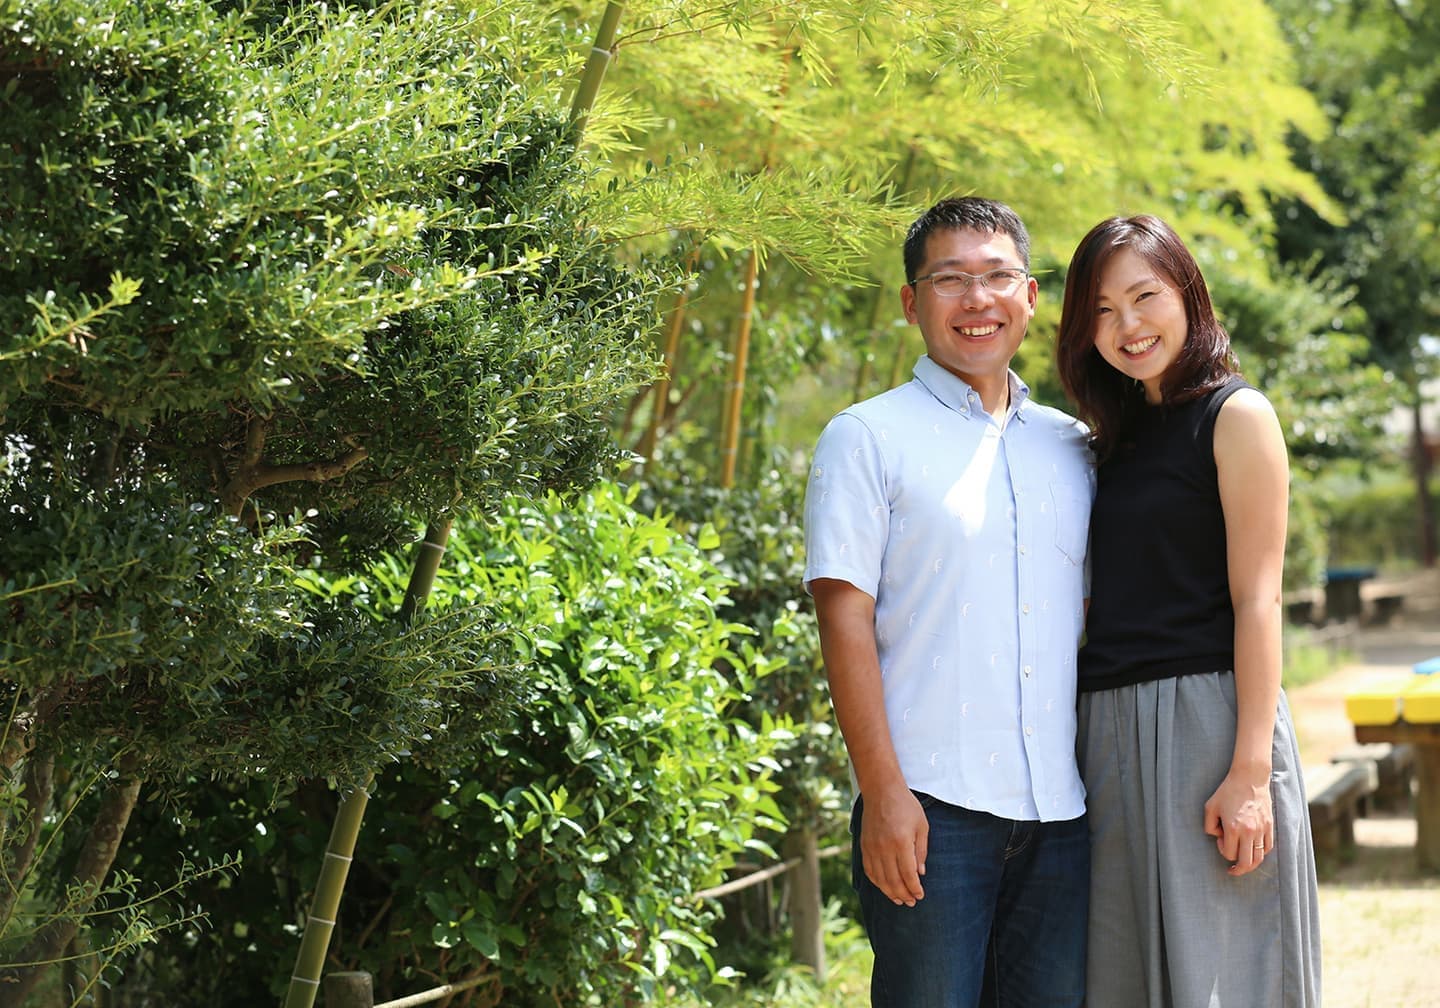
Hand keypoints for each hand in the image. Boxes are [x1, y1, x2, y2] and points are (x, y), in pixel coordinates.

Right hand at [860, 786, 928, 905]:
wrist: (881, 790)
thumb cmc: (905, 806)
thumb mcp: (922, 826)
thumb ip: (921, 851)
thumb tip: (920, 873)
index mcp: (901, 842)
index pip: (908, 874)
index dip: (914, 888)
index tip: (920, 895)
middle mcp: (884, 847)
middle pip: (893, 880)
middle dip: (903, 894)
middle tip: (911, 902)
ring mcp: (872, 847)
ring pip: (880, 879)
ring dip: (890, 892)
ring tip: (899, 899)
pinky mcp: (864, 845)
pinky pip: (869, 870)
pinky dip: (876, 882)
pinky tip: (884, 887)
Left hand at [1203, 769, 1272, 876]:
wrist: (1250, 778)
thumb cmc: (1227, 791)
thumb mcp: (1210, 807)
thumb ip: (1209, 826)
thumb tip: (1218, 838)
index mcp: (1233, 828)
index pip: (1230, 854)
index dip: (1222, 851)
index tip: (1220, 840)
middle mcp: (1249, 832)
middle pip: (1247, 863)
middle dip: (1238, 869)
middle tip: (1232, 870)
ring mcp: (1262, 830)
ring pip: (1259, 858)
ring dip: (1250, 864)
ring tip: (1244, 865)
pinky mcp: (1270, 826)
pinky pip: (1268, 848)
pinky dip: (1261, 853)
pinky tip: (1253, 851)